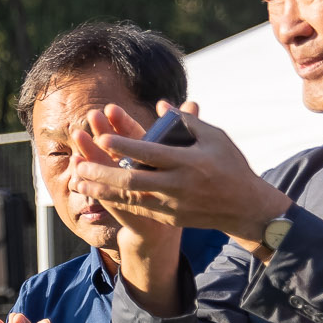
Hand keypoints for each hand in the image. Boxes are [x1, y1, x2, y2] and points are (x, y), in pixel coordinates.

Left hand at [68, 100, 292, 247]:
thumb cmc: (230, 165)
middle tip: (79, 163)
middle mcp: (177, 185)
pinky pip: (136, 209)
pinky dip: (114, 201)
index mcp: (189, 161)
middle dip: (103, 172)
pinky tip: (97, 193)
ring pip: (129, 198)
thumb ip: (187, 122)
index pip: (151, 152)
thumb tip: (161, 105)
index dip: (125, 145)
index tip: (103, 137)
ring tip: (78, 179)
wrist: (244, 207)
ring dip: (102, 189)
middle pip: (133, 180)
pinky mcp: (168, 217)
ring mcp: (171, 204)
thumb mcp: (215, 138)